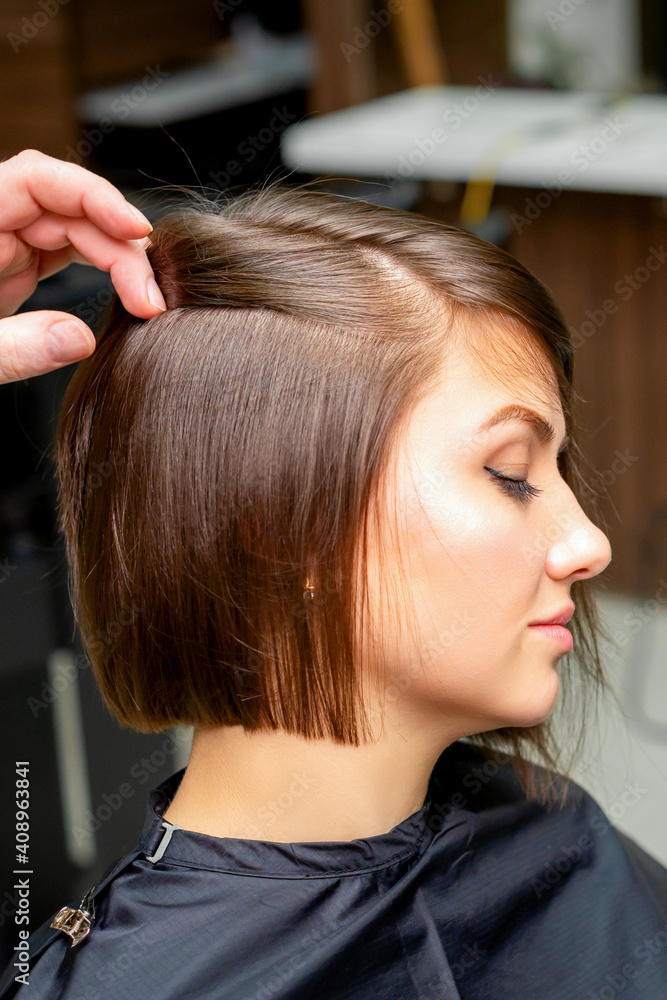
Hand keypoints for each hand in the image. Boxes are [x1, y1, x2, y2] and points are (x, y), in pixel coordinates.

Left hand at [0, 148, 166, 383]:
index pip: (38, 179)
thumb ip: (14, 348)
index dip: (94, 195)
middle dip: (118, 246)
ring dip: (117, 261)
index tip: (135, 231)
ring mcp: (0, 248)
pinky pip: (64, 256)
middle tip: (150, 299)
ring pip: (73, 231)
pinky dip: (101, 272)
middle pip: (68, 209)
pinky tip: (123, 296)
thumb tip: (77, 340)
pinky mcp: (11, 272)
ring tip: (145, 300)